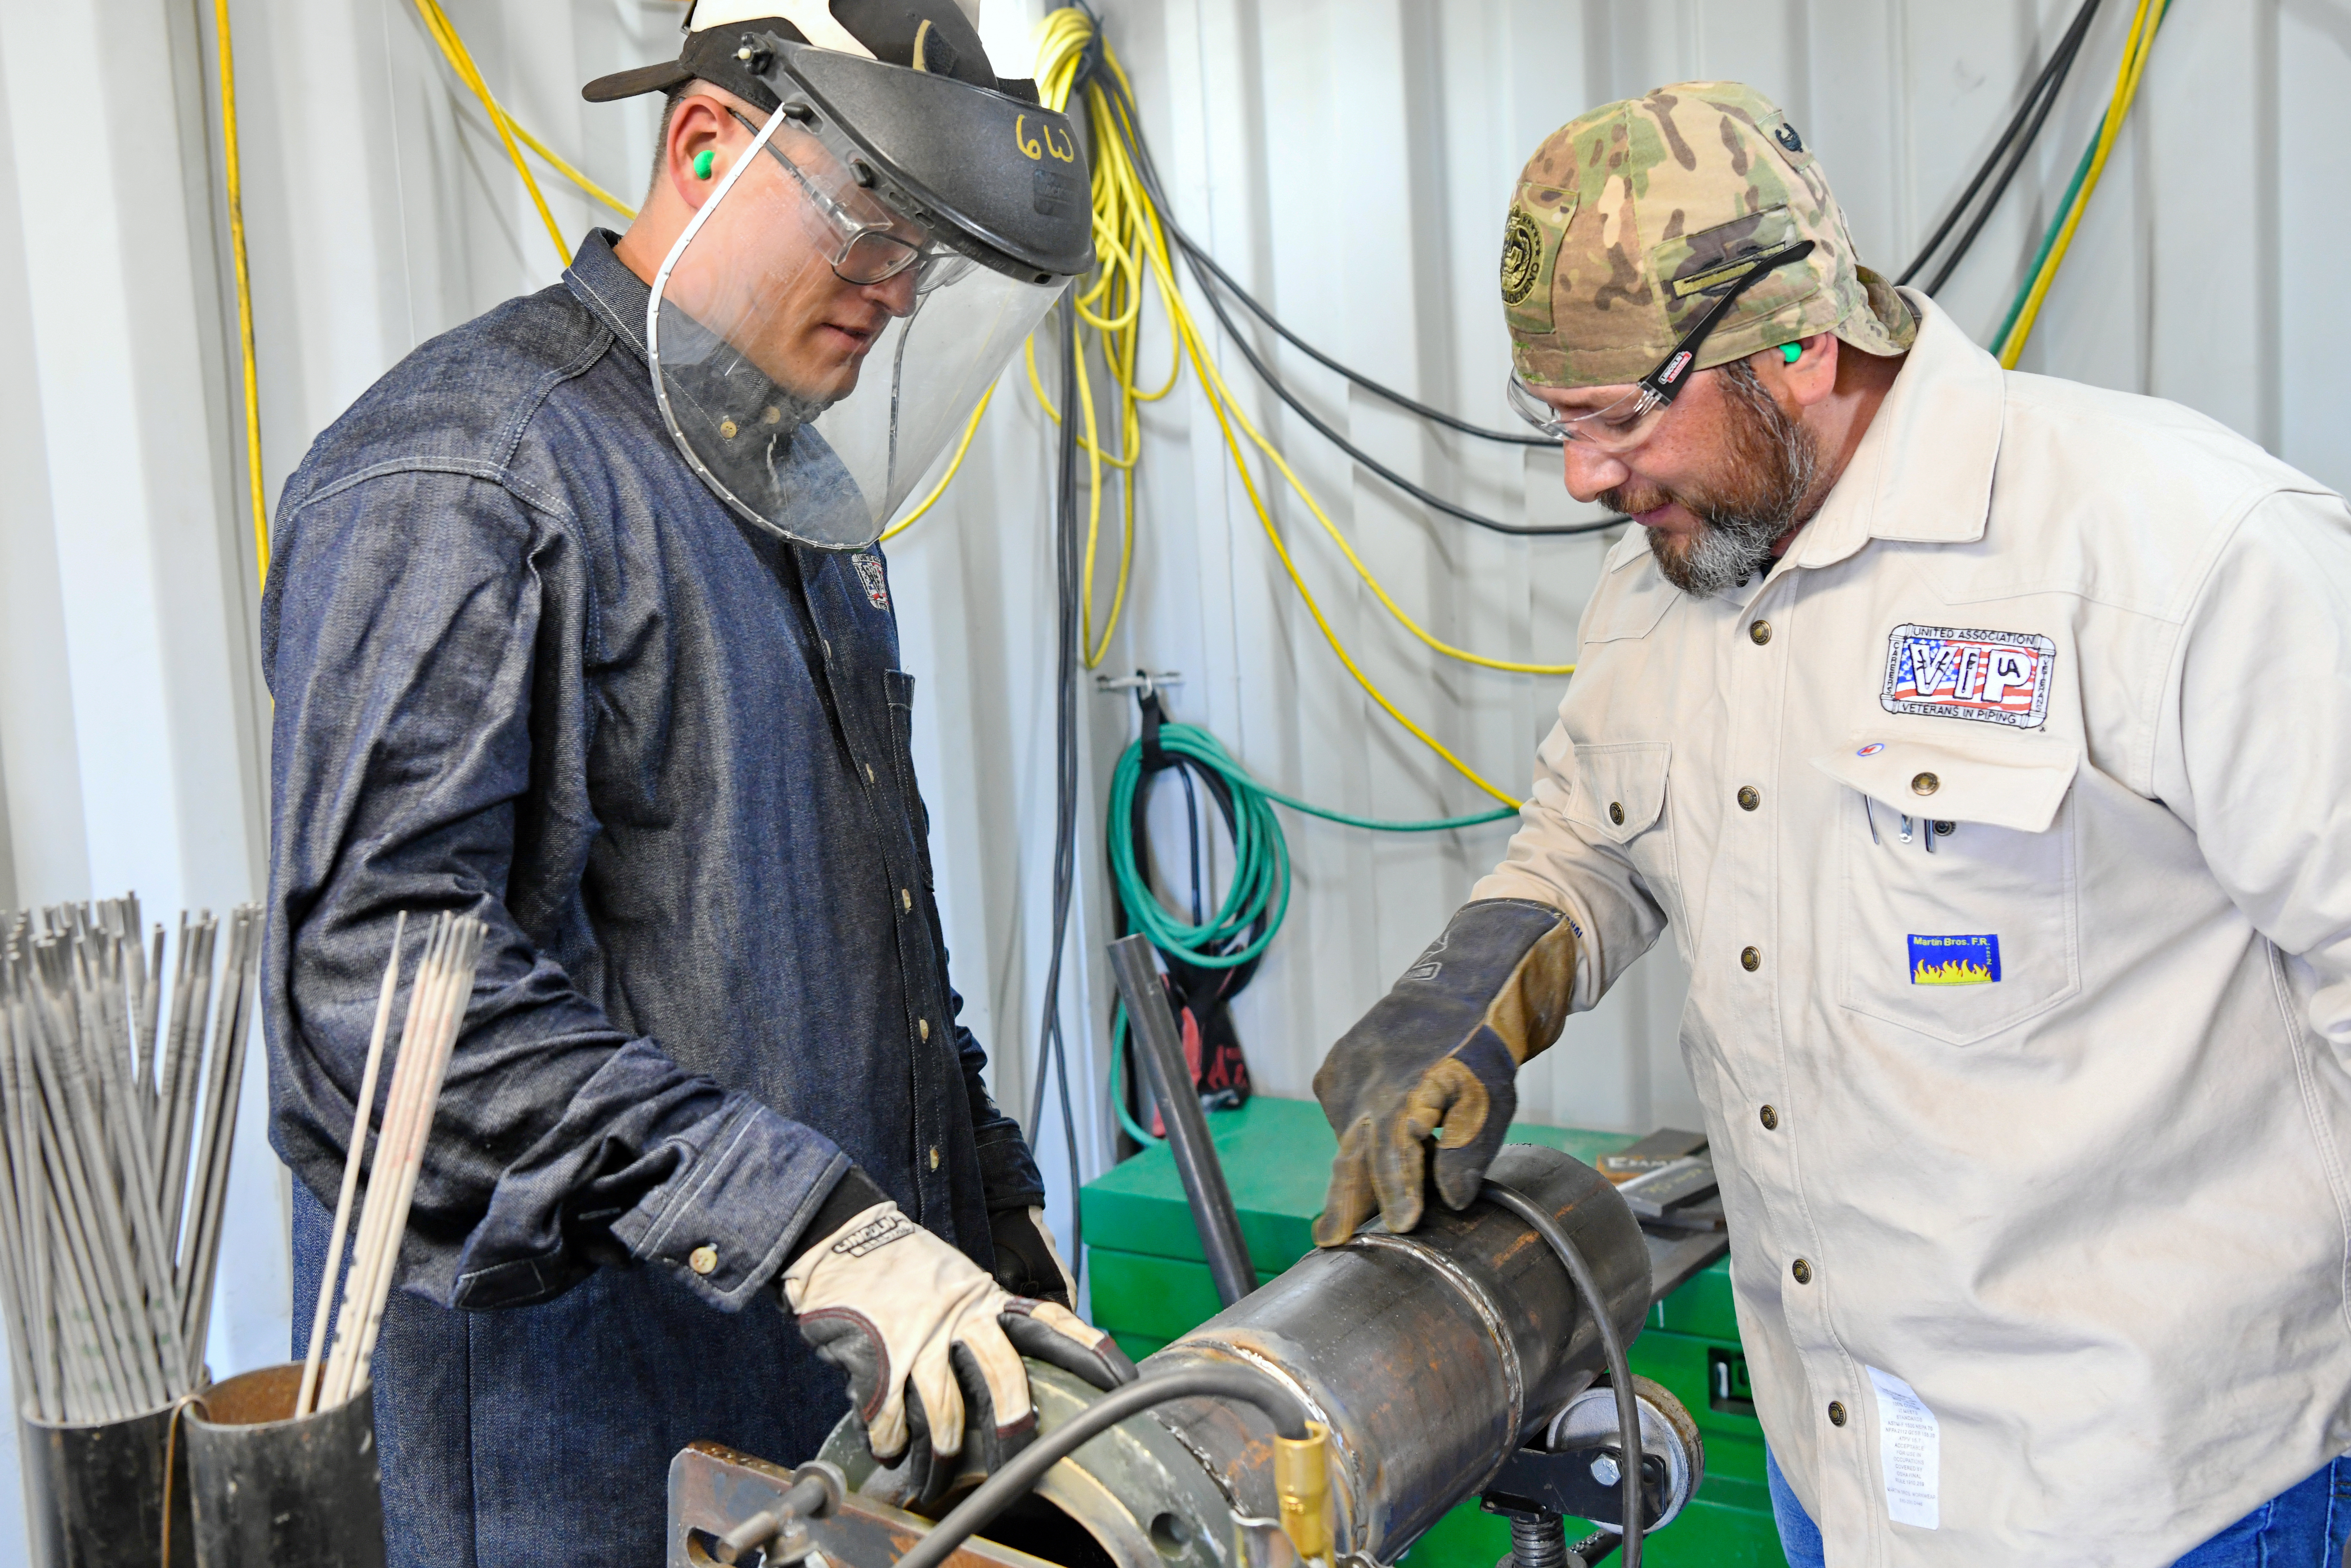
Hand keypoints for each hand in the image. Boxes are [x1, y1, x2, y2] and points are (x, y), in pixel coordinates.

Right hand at [782, 1200, 1134, 1503]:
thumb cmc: (904, 1267)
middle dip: (1014, 1424)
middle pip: (1003, 1376)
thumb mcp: (960, 1282)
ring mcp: (920, 1338)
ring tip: (936, 1474)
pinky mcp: (879, 1356)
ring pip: (945, 1406)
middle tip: (1020, 1460)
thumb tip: (1014, 1367)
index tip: (1121, 1379)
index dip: (1088, 1350)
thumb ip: (988, 1318)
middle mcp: (961, 1318)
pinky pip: (891, 1413)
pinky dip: (890, 1439)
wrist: (841, 1239)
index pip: (1051, 1321)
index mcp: (987, 1300)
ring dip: (942, 1450)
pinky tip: (889, 1449)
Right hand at [1311, 900, 1576, 1244]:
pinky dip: (1357, 1135)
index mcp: (1405, 1091)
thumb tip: (1451, 1200)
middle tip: (1328, 1240)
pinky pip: (1342, 1116)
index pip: (1396, 1153)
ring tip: (1356, 1210)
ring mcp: (1344, 1074)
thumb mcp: (1489, 1100)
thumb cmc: (1479, 1048)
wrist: (1456, 989)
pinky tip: (1375, 1140)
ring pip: (1347, 1137)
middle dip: (1344, 1201)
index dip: (1398, 1190)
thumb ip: (1468, 1150)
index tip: (1400, 1224)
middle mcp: (1365, 1083)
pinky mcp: (1334, 1068)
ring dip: (1356, 1171)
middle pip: (1353, 1155)